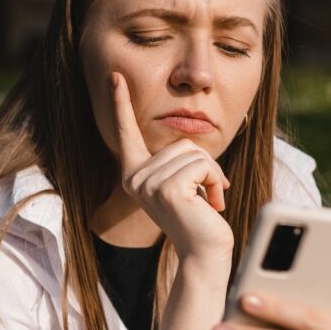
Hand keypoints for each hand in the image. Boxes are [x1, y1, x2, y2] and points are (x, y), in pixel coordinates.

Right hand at [110, 71, 233, 263]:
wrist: (204, 253)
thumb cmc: (198, 219)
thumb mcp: (183, 183)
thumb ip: (178, 162)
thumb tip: (187, 148)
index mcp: (134, 175)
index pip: (127, 133)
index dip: (121, 103)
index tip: (115, 76)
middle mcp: (135, 178)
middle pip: (180, 143)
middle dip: (204, 165)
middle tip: (206, 194)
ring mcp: (148, 184)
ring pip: (194, 153)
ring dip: (211, 175)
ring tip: (207, 201)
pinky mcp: (167, 189)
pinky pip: (202, 165)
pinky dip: (214, 181)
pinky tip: (211, 204)